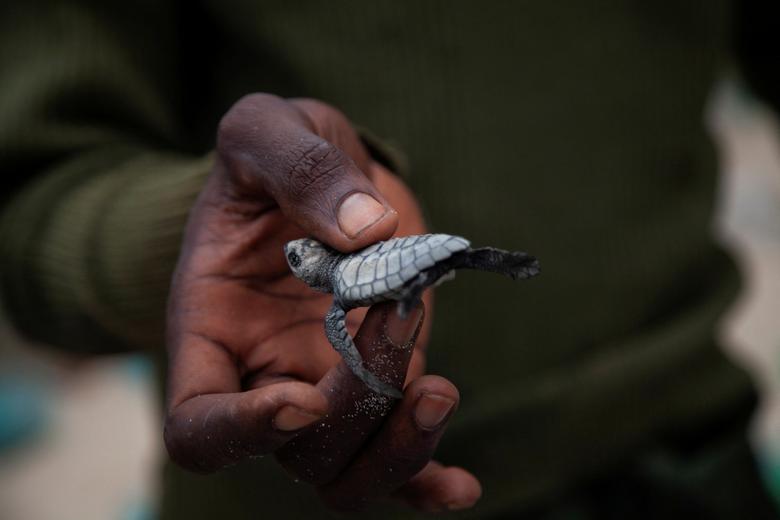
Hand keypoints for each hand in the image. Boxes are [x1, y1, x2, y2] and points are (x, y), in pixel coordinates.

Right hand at [164, 94, 480, 511]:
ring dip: (397, 445)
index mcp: (213, 331)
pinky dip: (426, 482)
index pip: (196, 425)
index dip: (240, 432)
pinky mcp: (380, 385)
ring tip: (439, 388)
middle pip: (295, 452)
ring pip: (347, 473)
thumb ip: (301, 169)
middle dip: (354, 399)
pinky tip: (463, 488)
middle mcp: (264, 376)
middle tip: (397, 311)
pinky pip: (396, 463)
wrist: (317, 178)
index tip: (302, 399)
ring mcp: (325, 389)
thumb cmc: (273, 157)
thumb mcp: (268, 131)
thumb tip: (368, 231)